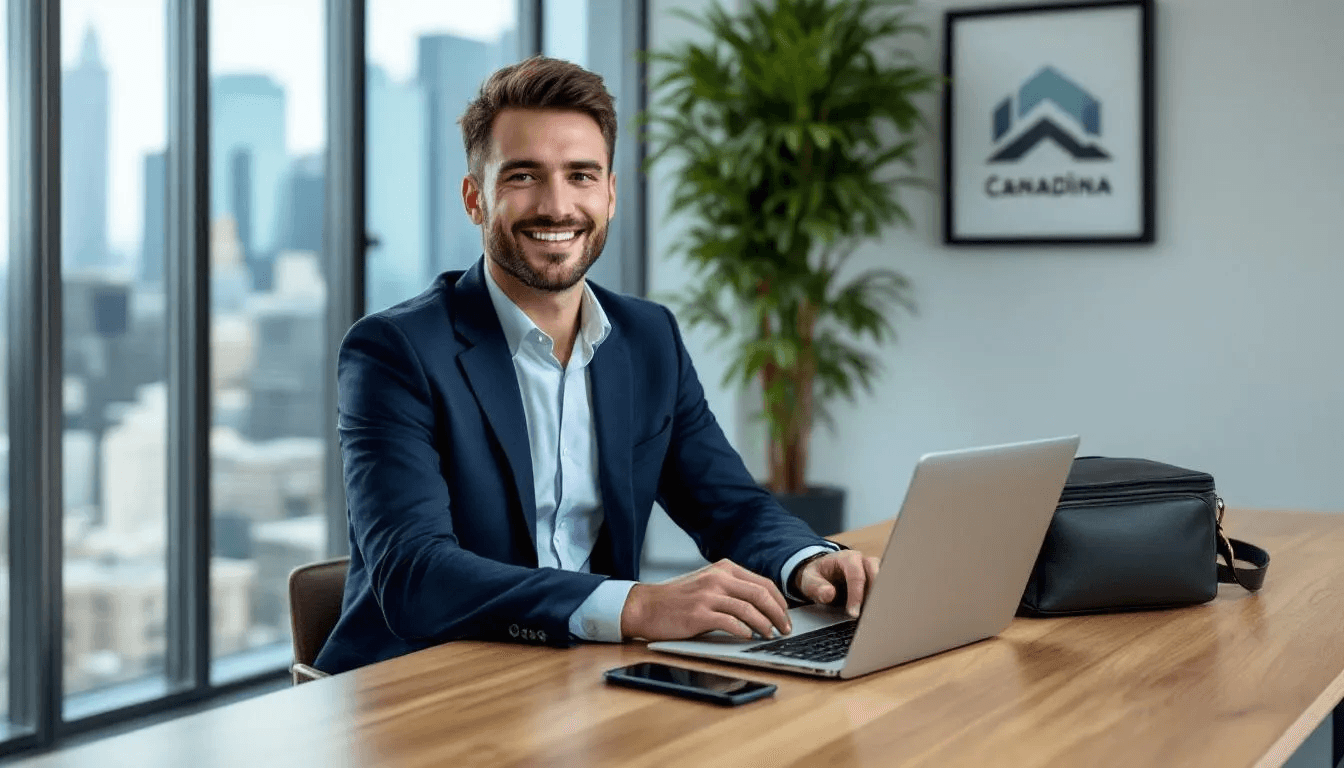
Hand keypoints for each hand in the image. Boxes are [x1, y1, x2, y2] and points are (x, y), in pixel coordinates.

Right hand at [620, 559, 792, 640]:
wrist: (646, 606)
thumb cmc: (678, 599)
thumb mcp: (708, 584)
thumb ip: (732, 588)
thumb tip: (763, 606)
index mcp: (724, 569)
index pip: (763, 583)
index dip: (779, 602)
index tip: (786, 616)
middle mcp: (718, 578)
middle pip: (760, 595)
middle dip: (778, 615)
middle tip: (785, 629)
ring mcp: (708, 595)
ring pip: (749, 609)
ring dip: (765, 625)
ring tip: (770, 636)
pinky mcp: (699, 613)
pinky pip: (730, 622)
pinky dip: (744, 631)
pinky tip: (749, 637)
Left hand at [792, 550, 880, 617]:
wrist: (822, 573)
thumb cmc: (817, 575)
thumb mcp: (809, 580)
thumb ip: (816, 587)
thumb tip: (829, 594)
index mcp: (847, 558)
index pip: (856, 575)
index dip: (856, 595)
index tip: (853, 613)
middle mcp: (863, 561)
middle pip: (877, 573)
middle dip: (874, 595)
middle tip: (870, 615)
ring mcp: (872, 570)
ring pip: (884, 581)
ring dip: (881, 598)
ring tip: (875, 617)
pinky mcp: (877, 581)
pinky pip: (884, 589)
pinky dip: (882, 601)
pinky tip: (877, 615)